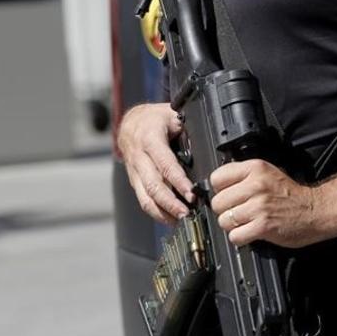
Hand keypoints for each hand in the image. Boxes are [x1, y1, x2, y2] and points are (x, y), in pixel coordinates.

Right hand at [117, 103, 195, 224]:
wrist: (130, 122)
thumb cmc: (154, 119)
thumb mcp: (172, 114)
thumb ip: (187, 129)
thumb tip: (206, 145)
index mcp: (149, 138)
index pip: (164, 164)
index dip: (178, 181)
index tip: (191, 195)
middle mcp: (139, 156)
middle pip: (153, 185)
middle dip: (170, 203)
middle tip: (187, 214)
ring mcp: (134, 170)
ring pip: (145, 196)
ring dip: (162, 212)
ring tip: (180, 221)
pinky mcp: (134, 180)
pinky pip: (142, 199)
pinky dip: (156, 211)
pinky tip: (170, 219)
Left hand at [209, 159, 336, 247]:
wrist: (316, 210)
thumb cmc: (291, 195)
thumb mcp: (268, 173)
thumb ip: (244, 176)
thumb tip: (219, 185)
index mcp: (255, 169)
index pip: (217, 178)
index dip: (220, 190)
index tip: (227, 195)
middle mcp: (255, 185)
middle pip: (218, 202)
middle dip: (225, 210)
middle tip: (238, 212)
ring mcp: (259, 206)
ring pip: (224, 220)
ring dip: (232, 226)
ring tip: (245, 222)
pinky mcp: (263, 226)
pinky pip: (235, 236)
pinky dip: (240, 238)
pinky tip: (249, 232)